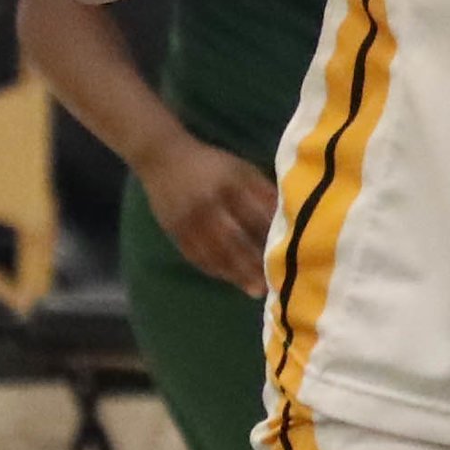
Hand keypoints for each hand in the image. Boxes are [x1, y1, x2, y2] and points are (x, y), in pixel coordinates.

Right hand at [144, 144, 282, 294]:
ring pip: (214, 253)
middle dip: (253, 264)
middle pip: (233, 240)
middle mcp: (207, 204)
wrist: (163, 158)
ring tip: (254, 290)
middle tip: (271, 285)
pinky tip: (229, 279)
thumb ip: (262, 190)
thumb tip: (287, 215)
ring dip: (235, 274)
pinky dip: (214, 270)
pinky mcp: (174, 230)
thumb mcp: (239, 168)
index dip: (270, 238)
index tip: (286, 256)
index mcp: (228, 185)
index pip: (254, 216)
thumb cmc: (210, 164)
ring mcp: (188, 220)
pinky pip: (195, 255)